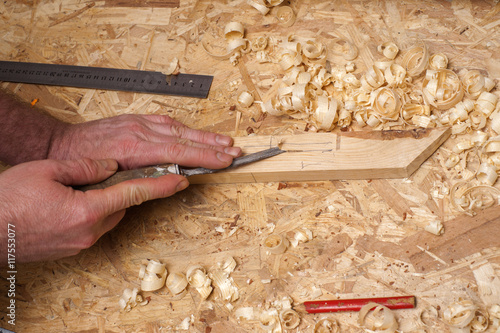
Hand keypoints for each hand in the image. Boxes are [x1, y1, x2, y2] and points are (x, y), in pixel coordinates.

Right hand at [0, 158, 188, 262]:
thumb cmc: (9, 202)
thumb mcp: (47, 171)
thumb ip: (85, 166)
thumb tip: (110, 165)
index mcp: (87, 210)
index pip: (135, 193)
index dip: (161, 185)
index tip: (181, 180)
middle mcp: (90, 231)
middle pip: (123, 204)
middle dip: (123, 188)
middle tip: (111, 174)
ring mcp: (82, 243)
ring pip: (110, 216)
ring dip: (107, 201)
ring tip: (82, 189)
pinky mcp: (74, 248)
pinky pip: (96, 226)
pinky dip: (96, 212)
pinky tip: (76, 203)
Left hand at [49, 114, 241, 169]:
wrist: (60, 145)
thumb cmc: (80, 165)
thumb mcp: (110, 180)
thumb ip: (143, 180)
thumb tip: (172, 181)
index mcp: (134, 148)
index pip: (179, 151)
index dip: (205, 156)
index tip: (225, 160)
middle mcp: (139, 131)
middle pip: (184, 138)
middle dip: (212, 146)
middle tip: (235, 151)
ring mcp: (138, 123)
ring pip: (178, 128)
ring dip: (204, 136)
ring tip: (225, 142)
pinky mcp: (135, 119)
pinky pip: (165, 121)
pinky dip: (184, 128)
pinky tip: (196, 133)